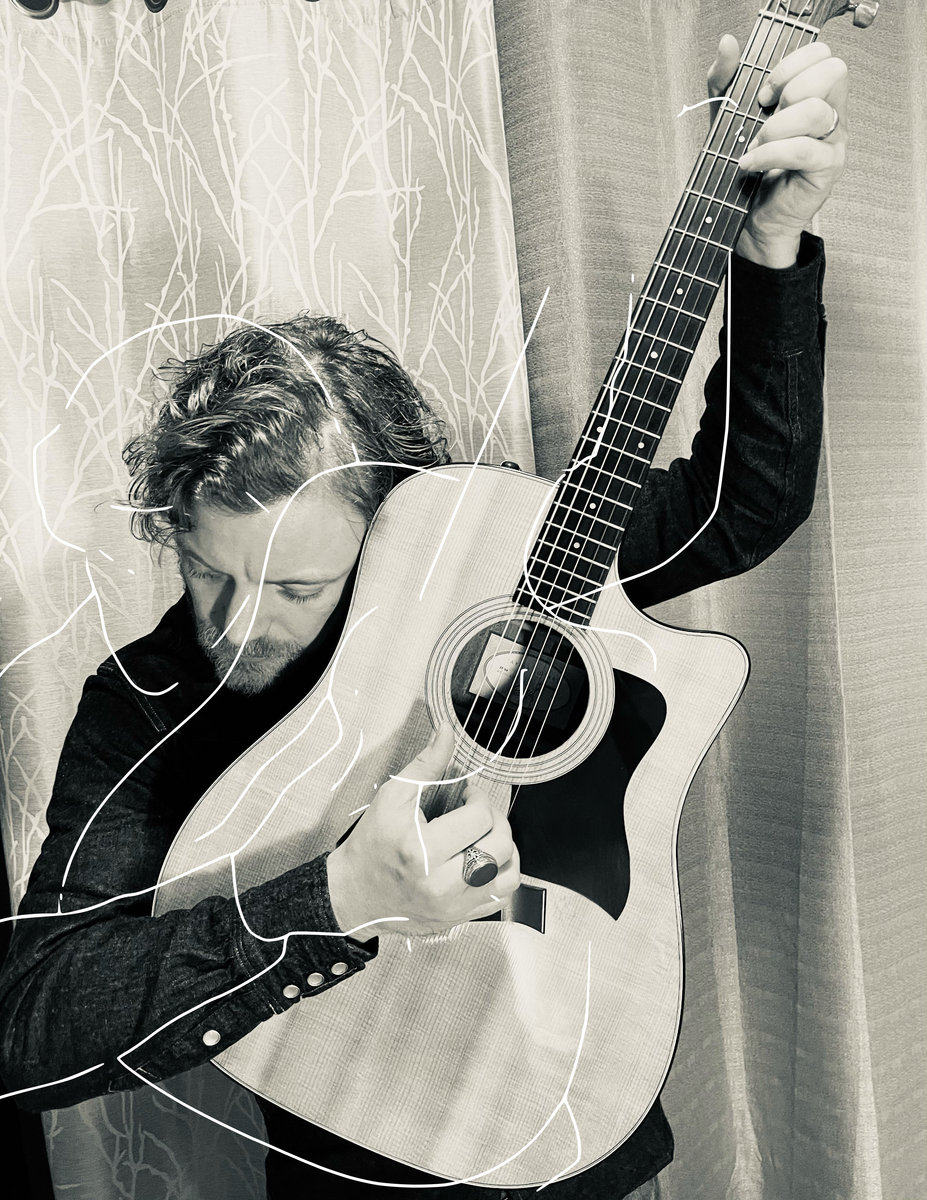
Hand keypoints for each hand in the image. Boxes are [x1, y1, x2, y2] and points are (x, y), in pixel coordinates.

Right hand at [326, 723, 519, 939]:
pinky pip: (500, 897)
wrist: (354, 896)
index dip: (479, 797)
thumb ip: (425, 764)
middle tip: (478, 812)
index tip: (468, 794)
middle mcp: (440, 884)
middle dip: (495, 819)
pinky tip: (486, 860)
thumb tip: (447, 732)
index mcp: (421, 851)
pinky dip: (501, 874)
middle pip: (500, 846)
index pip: (479, 818)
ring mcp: (452, 906)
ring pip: (508, 874)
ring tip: (487, 836)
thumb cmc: (372, 845)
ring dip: (506, 848)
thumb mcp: (392, 797)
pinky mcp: (458, 918)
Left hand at [708, 35, 847, 266]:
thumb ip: (726, 80)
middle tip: (765, 114)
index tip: (764, 92)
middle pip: (833, 72)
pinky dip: (770, 154)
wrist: (750, 221)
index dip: (791, 65)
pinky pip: (804, 150)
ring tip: (756, 144)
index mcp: (812, 95)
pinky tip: (750, 162)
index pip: (822, 55)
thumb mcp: (728, 118)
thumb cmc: (748, 168)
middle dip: (790, 88)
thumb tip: (728, 43)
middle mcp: (829, 113)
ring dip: (776, 126)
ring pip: (818, 111)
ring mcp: (832, 141)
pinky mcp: (827, 169)